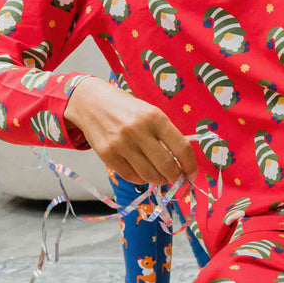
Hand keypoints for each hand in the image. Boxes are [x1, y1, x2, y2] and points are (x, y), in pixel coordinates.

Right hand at [65, 77, 196, 184]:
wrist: (92, 103)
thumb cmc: (127, 109)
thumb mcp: (150, 113)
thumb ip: (166, 135)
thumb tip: (182, 162)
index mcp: (155, 117)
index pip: (182, 148)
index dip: (191, 166)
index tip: (192, 174)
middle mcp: (139, 130)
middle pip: (166, 166)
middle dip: (175, 177)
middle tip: (176, 179)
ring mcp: (121, 144)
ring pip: (149, 175)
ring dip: (158, 180)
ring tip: (159, 176)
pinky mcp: (107, 155)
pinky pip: (131, 176)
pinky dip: (141, 179)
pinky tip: (142, 173)